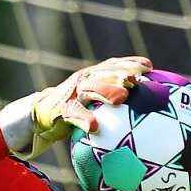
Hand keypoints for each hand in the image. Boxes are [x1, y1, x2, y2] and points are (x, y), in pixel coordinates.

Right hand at [0, 56, 151, 159]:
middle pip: (104, 72)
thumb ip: (115, 103)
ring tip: (122, 98)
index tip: (148, 67)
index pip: (113, 65)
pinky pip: (74, 113)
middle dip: (120, 73)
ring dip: (106, 91)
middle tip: (136, 80)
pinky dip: (84, 119)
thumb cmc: (75, 109)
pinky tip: (95, 127)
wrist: (42, 115)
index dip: (130, 63)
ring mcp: (72, 92)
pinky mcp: (61, 109)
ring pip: (90, 89)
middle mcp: (83, 79)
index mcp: (94, 75)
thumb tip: (145, 114)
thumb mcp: (94, 102)